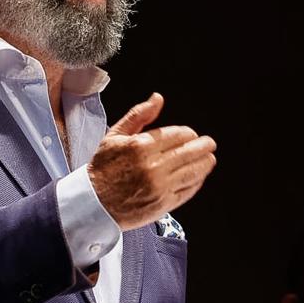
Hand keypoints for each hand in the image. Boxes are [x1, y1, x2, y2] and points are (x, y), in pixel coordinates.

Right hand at [88, 93, 217, 229]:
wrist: (94, 202)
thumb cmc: (103, 167)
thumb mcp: (115, 135)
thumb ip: (139, 115)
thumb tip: (158, 98)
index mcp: (141, 146)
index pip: (178, 135)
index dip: (188, 134)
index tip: (190, 135)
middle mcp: (152, 166)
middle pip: (190, 152)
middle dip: (204, 146)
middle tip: (209, 144)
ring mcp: (160, 186)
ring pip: (193, 171)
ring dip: (205, 163)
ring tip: (210, 159)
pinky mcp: (164, 203)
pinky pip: (188, 190)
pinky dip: (197, 182)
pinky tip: (199, 176)